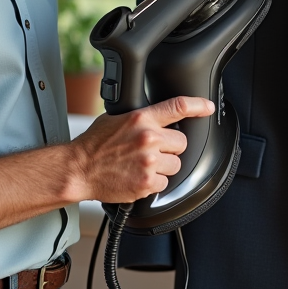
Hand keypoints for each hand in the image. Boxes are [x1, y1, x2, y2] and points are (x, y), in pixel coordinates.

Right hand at [69, 96, 215, 203]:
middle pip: (181, 142)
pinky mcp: (147, 183)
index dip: (198, 105)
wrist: (79, 169)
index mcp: (141, 118)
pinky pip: (165, 183)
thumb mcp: (116, 119)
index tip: (208, 107)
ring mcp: (149, 162)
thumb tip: (155, 118)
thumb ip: (139, 118)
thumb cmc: (94, 145)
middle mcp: (148, 138)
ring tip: (143, 165)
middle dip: (170, 147)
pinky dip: (155, 183)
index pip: (177, 107)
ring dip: (164, 167)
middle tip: (152, 150)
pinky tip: (138, 177)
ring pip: (176, 164)